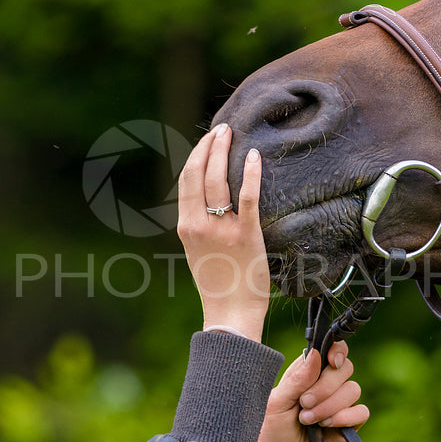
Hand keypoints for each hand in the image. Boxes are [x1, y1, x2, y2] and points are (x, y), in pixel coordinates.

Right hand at [176, 124, 268, 340]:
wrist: (230, 312)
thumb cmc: (218, 285)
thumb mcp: (197, 251)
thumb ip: (200, 226)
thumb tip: (209, 202)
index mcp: (185, 226)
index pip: (186, 180)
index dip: (196, 155)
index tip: (207, 140)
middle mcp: (199, 224)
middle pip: (198, 173)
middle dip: (208, 145)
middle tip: (222, 129)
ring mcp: (221, 228)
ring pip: (218, 179)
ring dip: (224, 151)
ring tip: (233, 134)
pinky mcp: (246, 234)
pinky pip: (247, 196)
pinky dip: (250, 173)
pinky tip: (255, 157)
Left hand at [255, 341, 369, 441]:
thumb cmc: (270, 435)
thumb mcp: (276, 404)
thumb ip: (297, 379)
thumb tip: (316, 354)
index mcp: (305, 375)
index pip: (329, 350)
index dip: (335, 351)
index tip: (330, 361)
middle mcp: (324, 386)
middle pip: (345, 368)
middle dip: (325, 386)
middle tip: (304, 404)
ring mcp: (337, 405)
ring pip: (353, 389)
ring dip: (330, 405)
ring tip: (309, 421)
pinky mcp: (348, 426)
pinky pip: (362, 411)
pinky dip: (346, 417)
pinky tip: (328, 427)